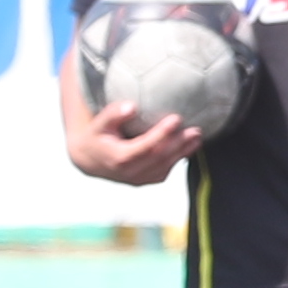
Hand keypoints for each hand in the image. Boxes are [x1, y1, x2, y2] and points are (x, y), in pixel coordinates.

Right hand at [69, 102, 202, 187]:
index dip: (161, 134)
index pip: (144, 147)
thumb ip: (113, 114)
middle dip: (179, 144)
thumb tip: (132, 106)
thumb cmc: (97, 136)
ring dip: (183, 152)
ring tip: (197, 136)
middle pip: (159, 158)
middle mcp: (130, 173)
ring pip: (164, 166)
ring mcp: (138, 179)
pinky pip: (164, 171)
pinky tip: (189, 146)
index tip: (176, 118)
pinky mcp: (145, 181)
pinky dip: (177, 159)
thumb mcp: (99, 123)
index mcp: (119, 159)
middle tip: (195, 129)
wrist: (90, 161)